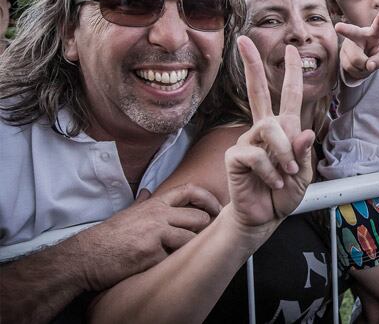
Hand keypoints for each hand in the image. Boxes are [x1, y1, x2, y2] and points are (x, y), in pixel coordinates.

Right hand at [78, 184, 220, 290]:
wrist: (84, 257)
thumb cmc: (106, 237)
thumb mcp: (127, 214)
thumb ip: (142, 203)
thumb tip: (148, 192)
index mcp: (154, 205)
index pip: (190, 190)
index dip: (209, 199)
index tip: (216, 209)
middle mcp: (158, 216)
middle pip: (199, 218)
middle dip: (202, 231)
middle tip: (197, 239)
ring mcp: (155, 234)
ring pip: (190, 240)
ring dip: (186, 250)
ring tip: (174, 255)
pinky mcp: (151, 254)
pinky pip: (172, 260)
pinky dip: (168, 265)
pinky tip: (155, 266)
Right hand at [224, 37, 314, 227]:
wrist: (265, 217)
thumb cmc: (284, 192)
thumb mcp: (303, 174)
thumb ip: (304, 154)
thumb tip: (305, 132)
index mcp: (284, 129)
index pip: (290, 95)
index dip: (291, 72)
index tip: (290, 49)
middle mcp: (264, 129)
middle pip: (257, 91)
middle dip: (252, 65)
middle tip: (243, 41)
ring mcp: (248, 140)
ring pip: (270, 129)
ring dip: (284, 153)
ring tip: (287, 174)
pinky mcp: (236, 155)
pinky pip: (257, 154)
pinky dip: (271, 171)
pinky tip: (273, 182)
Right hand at [336, 11, 378, 80]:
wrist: (364, 53)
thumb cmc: (378, 50)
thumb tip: (369, 66)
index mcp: (374, 33)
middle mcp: (359, 34)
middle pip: (352, 33)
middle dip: (344, 29)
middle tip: (338, 27)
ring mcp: (348, 44)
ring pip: (356, 60)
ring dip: (363, 67)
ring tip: (365, 60)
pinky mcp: (341, 53)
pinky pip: (350, 67)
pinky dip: (357, 70)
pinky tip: (358, 64)